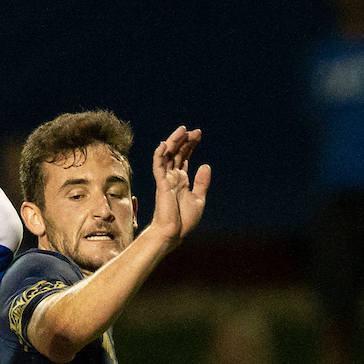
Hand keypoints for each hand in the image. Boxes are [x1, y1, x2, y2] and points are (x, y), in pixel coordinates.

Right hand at [150, 126, 211, 246]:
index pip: (183, 157)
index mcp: (181, 180)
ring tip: (183, 130)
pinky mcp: (161, 184)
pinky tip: (164, 144)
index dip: (189, 145)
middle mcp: (172, 177)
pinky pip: (158, 167)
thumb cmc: (183, 221)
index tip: (198, 135)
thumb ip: (201, 182)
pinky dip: (159, 155)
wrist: (173, 233)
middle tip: (195, 131)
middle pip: (176, 153)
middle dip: (184, 140)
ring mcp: (166, 180)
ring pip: (167, 156)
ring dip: (173, 142)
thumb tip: (205, 165)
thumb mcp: (198, 199)